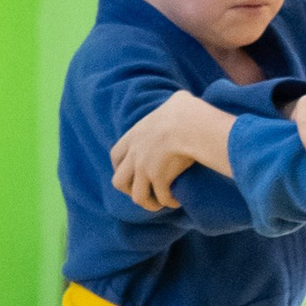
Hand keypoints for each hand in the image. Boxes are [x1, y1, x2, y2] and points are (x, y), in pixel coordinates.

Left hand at [110, 91, 234, 211]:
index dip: (120, 167)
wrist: (190, 125)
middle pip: (119, 181)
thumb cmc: (186, 111)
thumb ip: (171, 106)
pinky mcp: (159, 179)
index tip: (130, 173)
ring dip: (149, 202)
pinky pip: (162, 198)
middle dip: (129, 190)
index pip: (116, 156)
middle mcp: (135, 155)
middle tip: (144, 192)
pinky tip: (177, 201)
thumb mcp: (174, 102)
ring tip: (160, 203)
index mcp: (134, 136)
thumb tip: (183, 102)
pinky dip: (169, 201)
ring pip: (138, 196)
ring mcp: (145, 169)